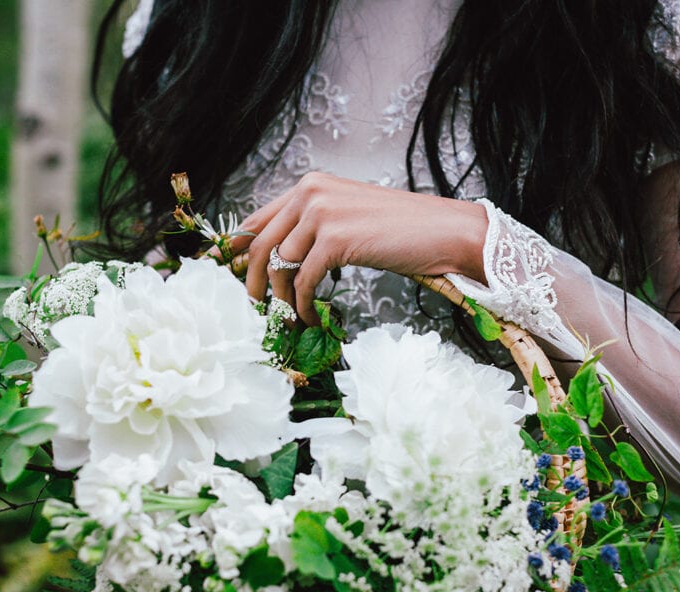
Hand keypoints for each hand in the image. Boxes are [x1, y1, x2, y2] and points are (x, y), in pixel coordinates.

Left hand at [228, 172, 489, 324]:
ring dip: (283, 299)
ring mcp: (321, 214)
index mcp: (310, 185)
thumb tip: (279, 259)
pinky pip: (304, 281)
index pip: (258, 220)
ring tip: (291, 317)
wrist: (444, 231)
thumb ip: (312, 228)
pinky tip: (312, 318)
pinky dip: (304, 305)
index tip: (235, 279)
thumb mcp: (347, 218)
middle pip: (261, 245)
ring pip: (280, 266)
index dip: (241, 253)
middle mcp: (310, 193)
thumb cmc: (401, 230)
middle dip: (253, 282)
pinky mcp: (335, 239)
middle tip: (256, 308)